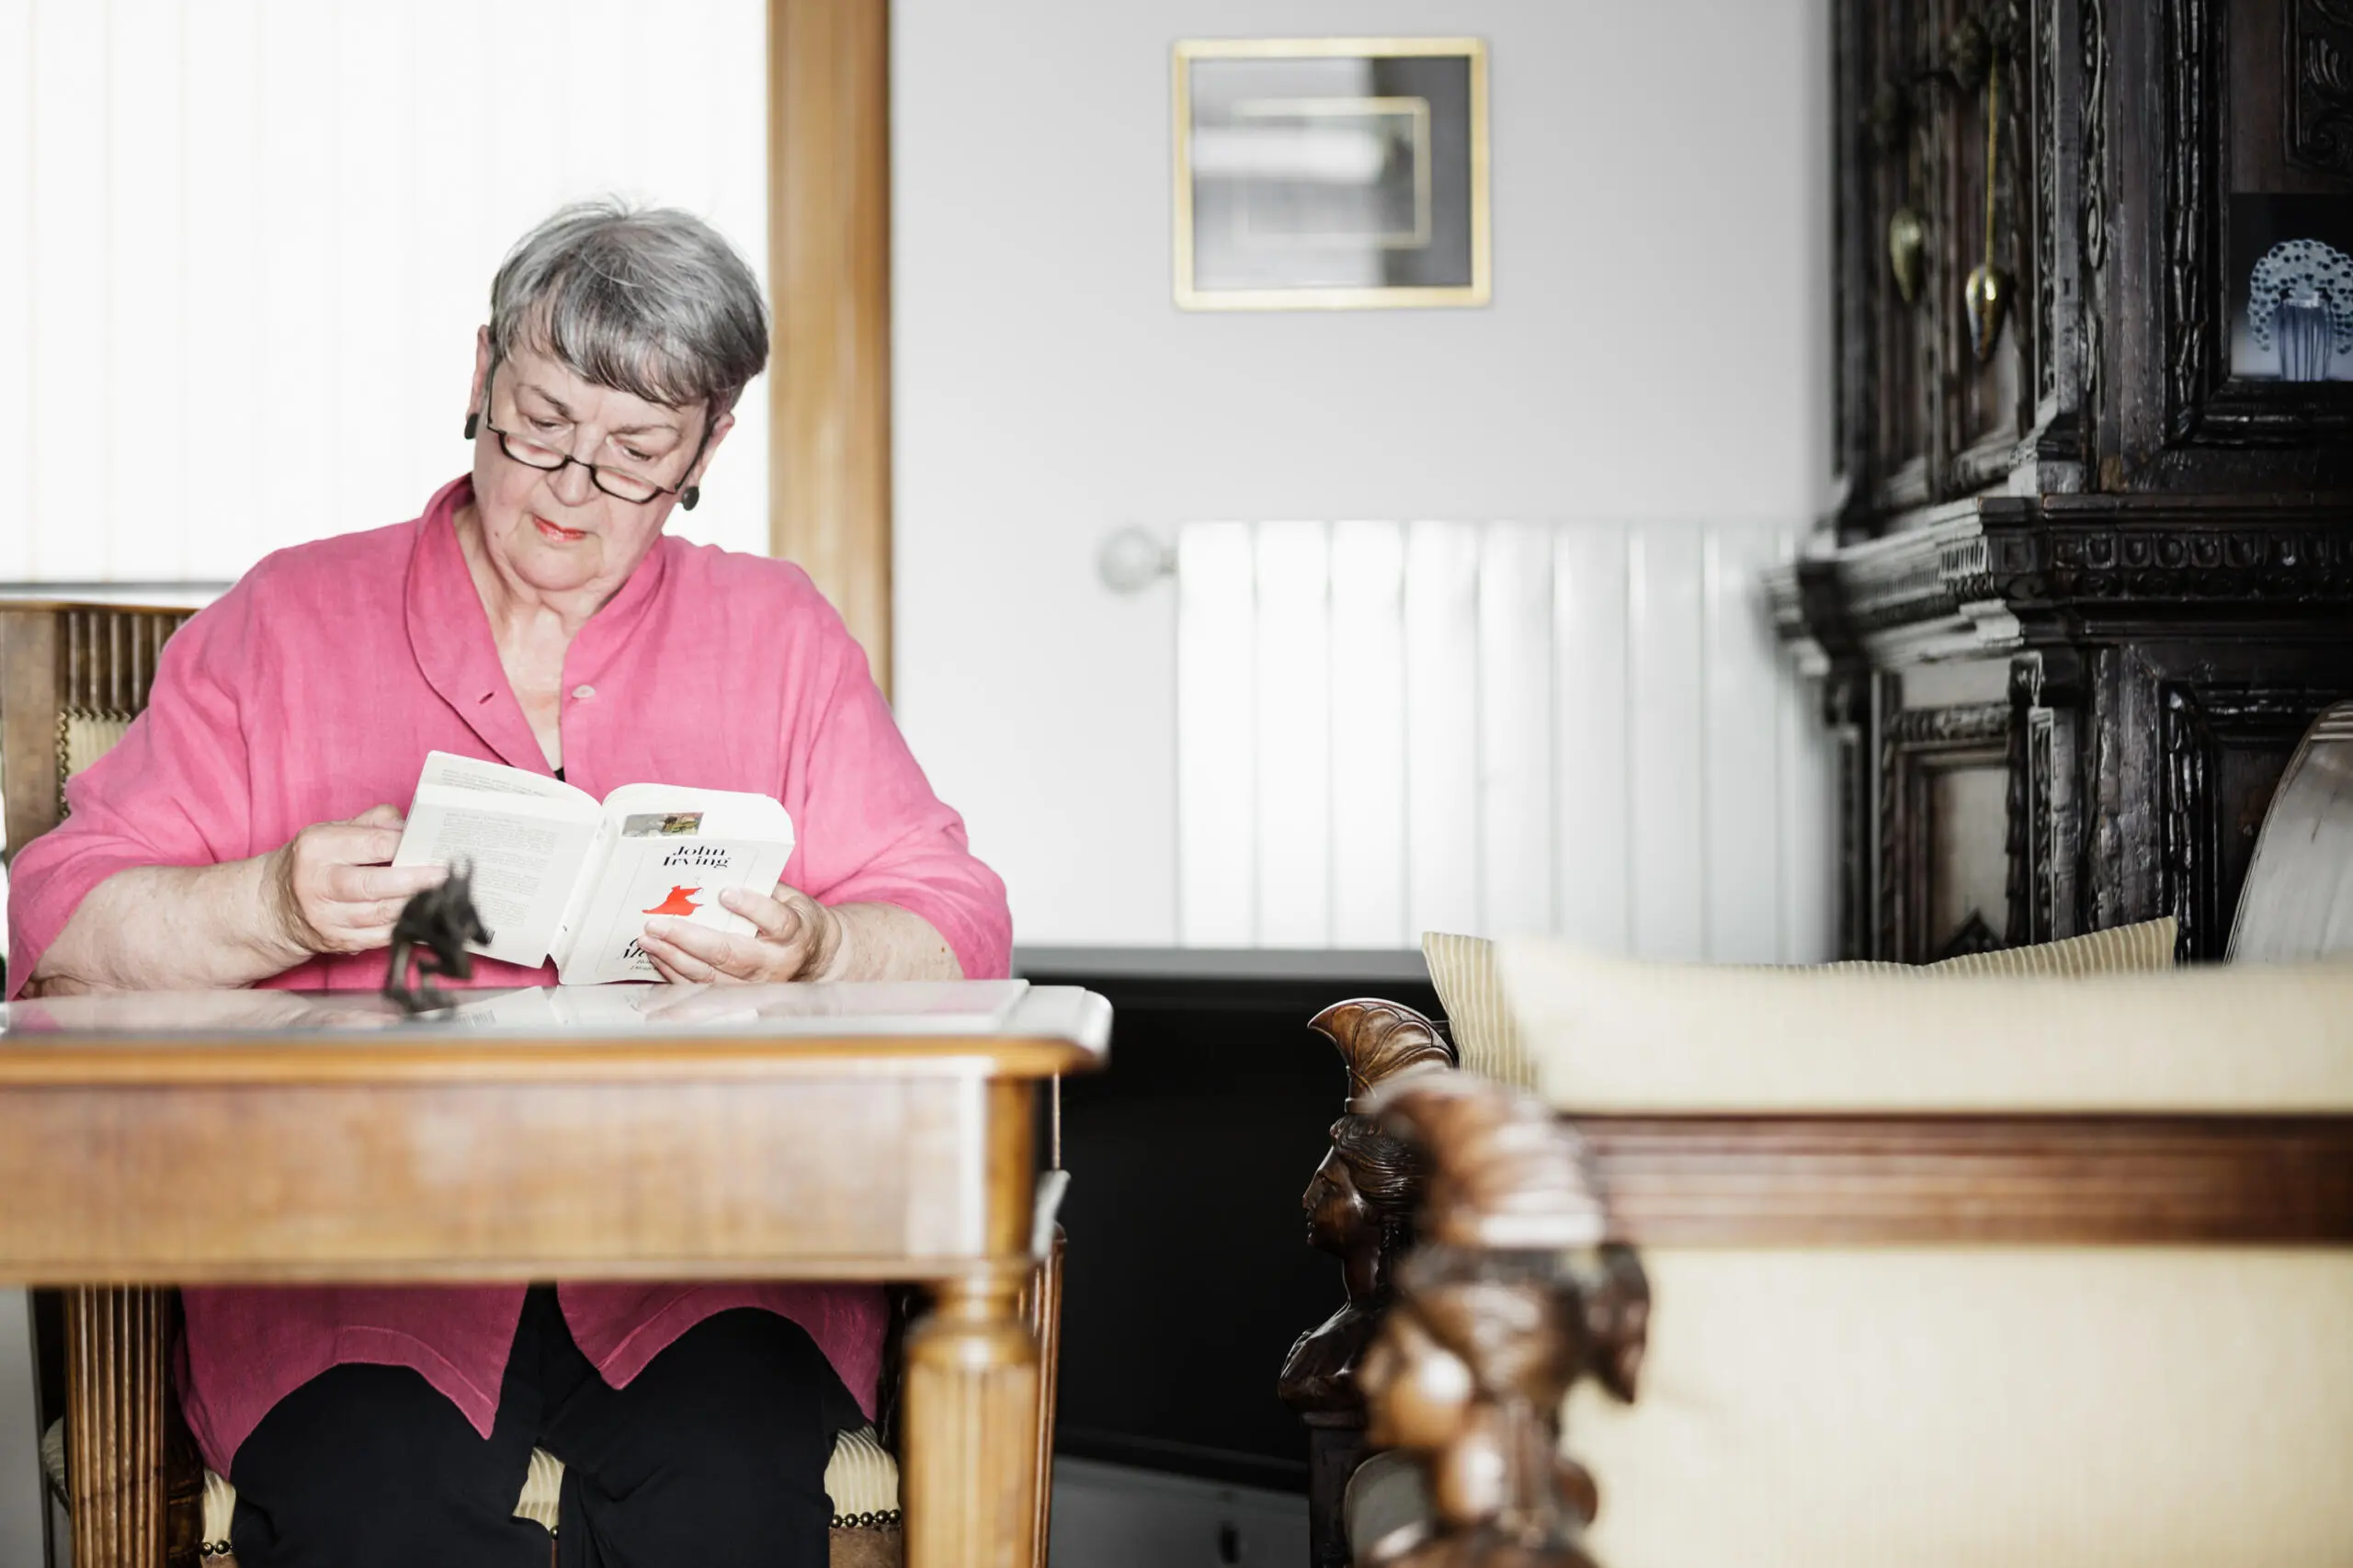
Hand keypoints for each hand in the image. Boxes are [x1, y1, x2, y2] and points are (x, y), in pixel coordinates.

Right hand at [262, 804, 446, 958]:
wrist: (273, 905)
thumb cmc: (312, 862)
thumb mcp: (330, 832)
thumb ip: (372, 823)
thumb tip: (410, 826)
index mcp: (317, 848)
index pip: (371, 844)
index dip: (406, 845)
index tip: (433, 845)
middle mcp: (317, 883)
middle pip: (373, 885)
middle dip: (414, 881)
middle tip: (445, 876)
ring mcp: (325, 917)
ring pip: (379, 915)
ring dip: (415, 906)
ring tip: (441, 896)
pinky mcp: (336, 941)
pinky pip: (378, 937)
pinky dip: (404, 928)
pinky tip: (424, 917)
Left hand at [638, 883, 843, 983]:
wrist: (817, 959)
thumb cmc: (797, 921)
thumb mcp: (791, 898)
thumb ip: (761, 887)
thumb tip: (716, 875)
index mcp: (794, 933)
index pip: (776, 921)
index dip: (752, 907)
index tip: (725, 893)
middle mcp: (774, 964)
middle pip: (731, 954)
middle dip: (689, 938)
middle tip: (657, 923)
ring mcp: (755, 986)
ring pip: (710, 976)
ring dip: (674, 957)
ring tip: (648, 939)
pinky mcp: (738, 998)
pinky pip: (701, 987)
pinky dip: (674, 972)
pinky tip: (657, 955)